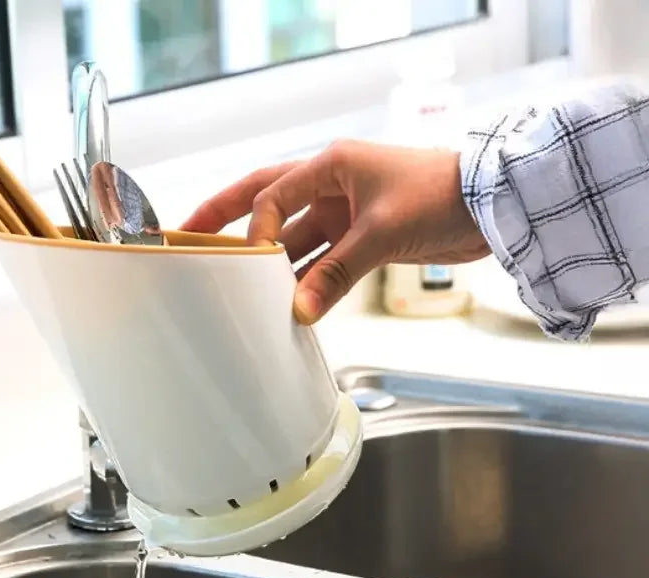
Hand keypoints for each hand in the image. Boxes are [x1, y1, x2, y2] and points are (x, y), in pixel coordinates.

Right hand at [181, 140, 489, 323]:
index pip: (273, 196)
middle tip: (189, 233)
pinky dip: (307, 279)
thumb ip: (336, 273)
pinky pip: (322, 259)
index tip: (249, 264)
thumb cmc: (441, 196)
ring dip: (274, 263)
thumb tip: (300, 310)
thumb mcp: (381, 232)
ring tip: (239, 287)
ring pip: (296, 238)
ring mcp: (345, 212)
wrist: (489, 209)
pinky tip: (290, 301)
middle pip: (267, 201)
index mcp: (332, 165)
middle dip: (228, 218)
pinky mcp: (361, 237)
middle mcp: (332, 185)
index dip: (255, 231)